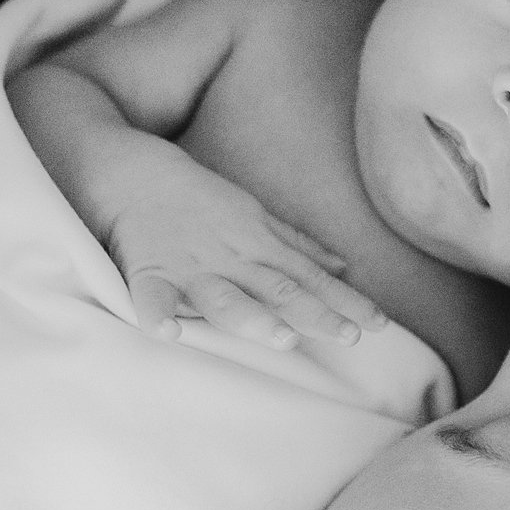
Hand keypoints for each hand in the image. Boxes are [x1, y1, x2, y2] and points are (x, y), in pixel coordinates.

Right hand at [105, 148, 385, 350]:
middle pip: (279, 288)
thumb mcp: (255, 216)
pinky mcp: (148, 269)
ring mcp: (190, 266)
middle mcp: (231, 258)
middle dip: (315, 312)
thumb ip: (297, 246)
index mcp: (258, 246)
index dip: (344, 301)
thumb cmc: (198, 199)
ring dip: (254, 317)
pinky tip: (168, 334)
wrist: (132, 171)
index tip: (378, 324)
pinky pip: (152, 294)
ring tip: (283, 338)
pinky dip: (158, 313)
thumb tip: (344, 267)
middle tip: (349, 336)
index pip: (310, 279)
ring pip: (226, 296)